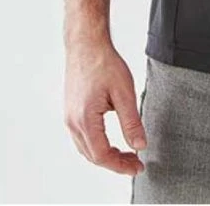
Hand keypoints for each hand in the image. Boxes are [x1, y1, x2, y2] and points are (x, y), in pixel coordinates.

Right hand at [64, 37, 146, 175]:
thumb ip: (131, 122)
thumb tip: (140, 145)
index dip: (121, 165)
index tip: (137, 166)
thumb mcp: (124, 92)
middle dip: (115, 163)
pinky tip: (111, 142)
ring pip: (86, 149)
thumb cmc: (104, 63)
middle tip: (135, 162)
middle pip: (92, 155)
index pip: (102, 155)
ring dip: (105, 155)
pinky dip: (96, 145)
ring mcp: (69, 117)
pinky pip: (82, 137)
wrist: (86, 44)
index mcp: (85, 119)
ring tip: (126, 154)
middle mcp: (72, 122)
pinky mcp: (70, 111)